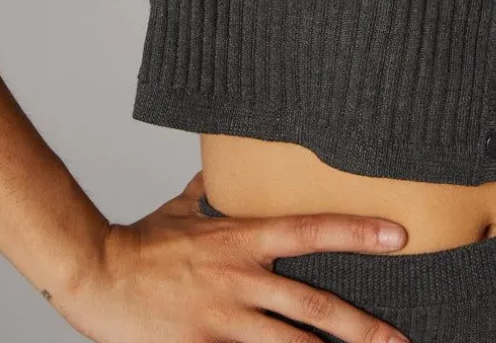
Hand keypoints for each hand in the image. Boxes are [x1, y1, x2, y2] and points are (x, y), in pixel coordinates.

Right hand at [56, 170, 412, 342]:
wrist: (95, 274)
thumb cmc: (140, 242)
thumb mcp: (184, 208)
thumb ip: (213, 193)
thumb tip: (227, 170)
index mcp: (241, 239)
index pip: (312, 231)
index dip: (358, 232)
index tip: (399, 235)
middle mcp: (240, 280)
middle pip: (314, 307)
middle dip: (362, 327)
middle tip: (400, 338)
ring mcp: (223, 321)